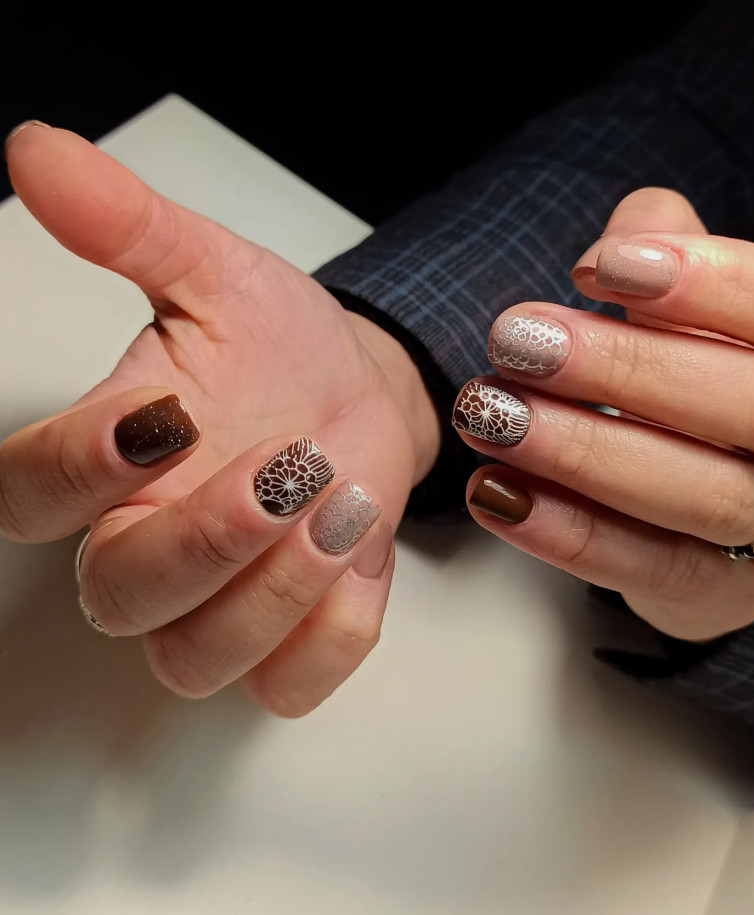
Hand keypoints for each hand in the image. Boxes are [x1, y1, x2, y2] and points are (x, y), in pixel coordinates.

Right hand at [0, 123, 438, 713]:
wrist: (362, 395)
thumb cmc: (281, 346)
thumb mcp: (216, 276)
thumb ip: (131, 229)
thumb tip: (39, 151)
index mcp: (114, 463)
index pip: (31, 499)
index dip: (74, 471)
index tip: (164, 412)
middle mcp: (150, 544)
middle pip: (118, 599)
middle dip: (204, 545)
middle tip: (288, 467)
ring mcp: (218, 602)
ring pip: (195, 660)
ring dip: (275, 593)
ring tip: (345, 499)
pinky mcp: (288, 634)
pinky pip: (287, 687)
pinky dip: (329, 640)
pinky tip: (363, 561)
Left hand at [453, 187, 753, 641]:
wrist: (708, 489)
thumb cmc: (697, 374)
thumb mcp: (693, 302)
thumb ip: (672, 252)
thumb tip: (630, 233)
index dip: (712, 288)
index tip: (602, 269)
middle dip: (629, 370)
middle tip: (519, 341)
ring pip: (702, 496)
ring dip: (584, 453)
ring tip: (491, 414)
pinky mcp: (720, 593)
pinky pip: (650, 568)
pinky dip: (567, 533)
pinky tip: (495, 492)